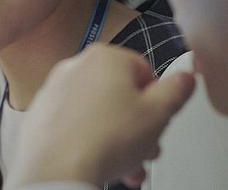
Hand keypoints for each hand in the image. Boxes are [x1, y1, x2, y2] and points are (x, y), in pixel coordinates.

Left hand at [5, 44, 195, 188]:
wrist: (58, 170)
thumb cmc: (104, 141)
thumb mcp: (159, 114)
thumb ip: (177, 90)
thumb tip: (185, 78)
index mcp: (106, 57)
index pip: (144, 70)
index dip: (157, 99)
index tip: (158, 118)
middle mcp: (76, 67)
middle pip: (119, 94)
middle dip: (137, 124)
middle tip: (145, 147)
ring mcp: (55, 91)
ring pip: (97, 112)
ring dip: (117, 138)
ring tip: (126, 163)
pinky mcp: (42, 115)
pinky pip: (74, 124)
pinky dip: (89, 140)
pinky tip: (100, 162)